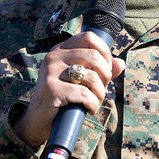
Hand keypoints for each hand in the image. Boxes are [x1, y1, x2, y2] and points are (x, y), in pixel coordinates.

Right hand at [12, 32, 125, 146]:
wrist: (37, 120)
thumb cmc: (61, 99)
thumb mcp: (79, 81)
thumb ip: (99, 71)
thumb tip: (120, 63)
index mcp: (60, 50)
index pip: (88, 37)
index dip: (104, 52)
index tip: (105, 69)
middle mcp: (54, 57)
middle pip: (94, 56)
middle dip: (105, 75)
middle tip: (101, 89)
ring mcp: (51, 73)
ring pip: (92, 77)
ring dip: (100, 93)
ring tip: (94, 101)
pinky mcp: (52, 89)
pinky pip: (84, 94)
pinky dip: (92, 104)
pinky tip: (89, 109)